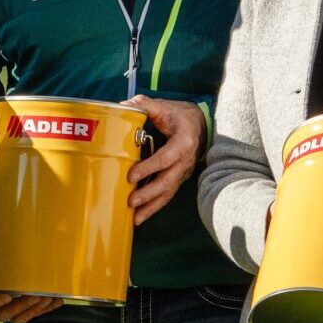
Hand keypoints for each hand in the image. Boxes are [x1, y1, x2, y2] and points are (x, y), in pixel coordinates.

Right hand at [0, 225, 60, 322]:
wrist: (3, 243)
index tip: (7, 297)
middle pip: (1, 314)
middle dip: (20, 307)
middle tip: (36, 295)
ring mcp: (6, 304)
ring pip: (17, 318)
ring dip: (34, 310)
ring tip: (48, 296)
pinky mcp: (20, 304)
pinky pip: (31, 315)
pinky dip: (45, 309)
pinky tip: (57, 299)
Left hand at [122, 96, 204, 225]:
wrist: (201, 125)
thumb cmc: (180, 116)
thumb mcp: (165, 106)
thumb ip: (144, 105)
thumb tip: (122, 107)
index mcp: (183, 143)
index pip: (166, 158)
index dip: (149, 168)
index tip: (132, 176)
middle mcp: (185, 161)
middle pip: (168, 181)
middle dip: (149, 194)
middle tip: (131, 201)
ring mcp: (182, 172)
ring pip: (168, 193)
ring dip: (151, 206)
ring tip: (135, 218)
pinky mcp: (178, 178)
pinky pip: (166, 194)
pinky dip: (154, 207)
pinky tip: (140, 216)